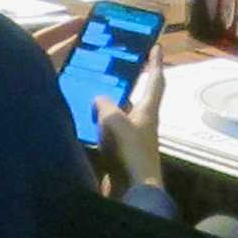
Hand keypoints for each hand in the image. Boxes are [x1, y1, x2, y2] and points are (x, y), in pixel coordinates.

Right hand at [94, 50, 167, 193]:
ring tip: (87, 90)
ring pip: (119, 115)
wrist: (132, 191)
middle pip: (136, 97)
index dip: (155, 63)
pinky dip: (97, 124)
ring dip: (107, 104)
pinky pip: (108, 132)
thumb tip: (100, 99)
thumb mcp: (114, 120)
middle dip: (125, 83)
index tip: (156, 46)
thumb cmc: (129, 151)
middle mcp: (143, 123)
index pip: (155, 81)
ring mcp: (132, 140)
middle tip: (109, 66)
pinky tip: (81, 121)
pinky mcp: (120, 155)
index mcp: (148, 111)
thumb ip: (105, 104)